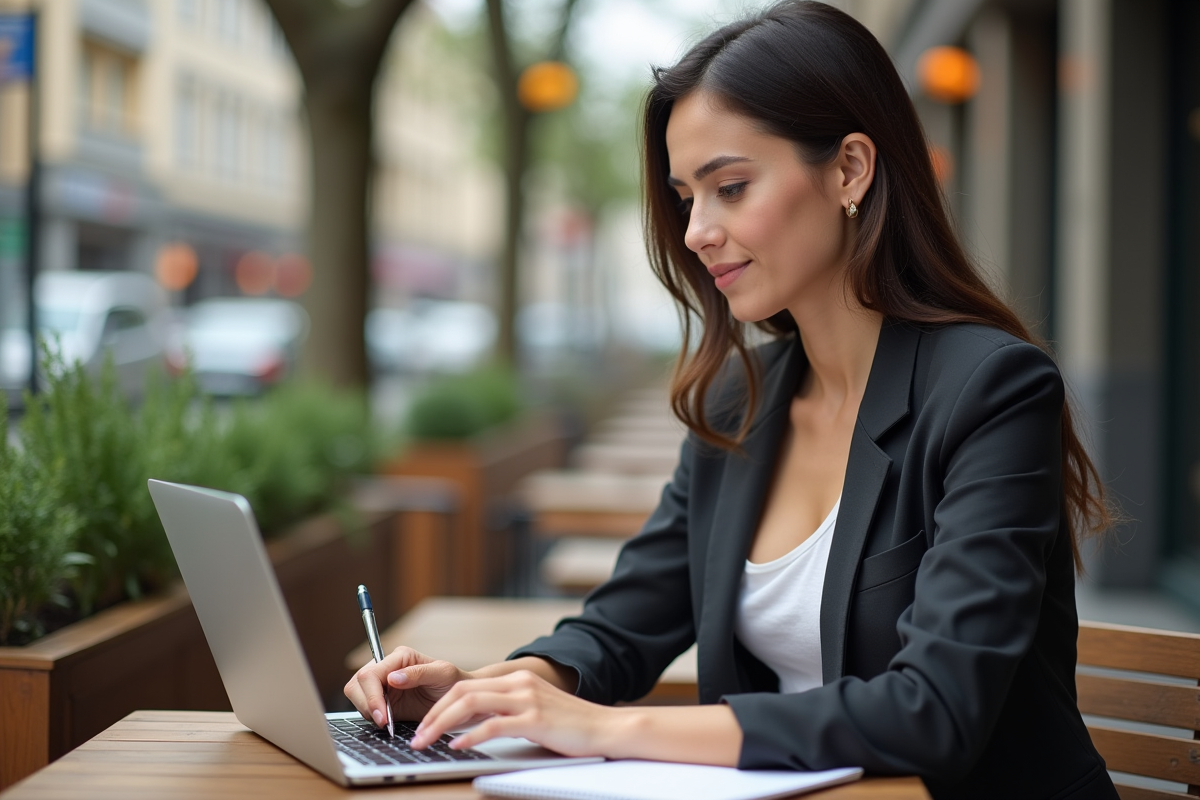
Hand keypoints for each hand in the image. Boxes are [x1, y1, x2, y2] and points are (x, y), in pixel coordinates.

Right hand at [344, 646, 469, 727]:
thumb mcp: (442, 674)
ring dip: (368, 711)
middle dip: (367, 705)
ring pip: (356, 695)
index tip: (383, 716)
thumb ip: (419, 673)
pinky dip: (372, 717)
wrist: (457, 700)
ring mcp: (383, 685)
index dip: (372, 696)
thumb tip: (392, 678)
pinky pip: (365, 708)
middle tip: (384, 722)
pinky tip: (388, 722)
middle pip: (357, 684)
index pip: (371, 673)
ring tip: (387, 722)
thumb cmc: (453, 681)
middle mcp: (387, 668)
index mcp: (399, 657)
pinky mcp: (383, 701)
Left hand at [410, 669, 617, 756]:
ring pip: (471, 705)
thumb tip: (475, 726)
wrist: (607, 728)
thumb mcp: (536, 711)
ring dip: (442, 725)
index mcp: (517, 680)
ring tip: (427, 742)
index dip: (440, 705)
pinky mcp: (535, 720)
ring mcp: (527, 700)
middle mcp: (519, 684)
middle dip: (434, 715)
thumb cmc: (573, 727)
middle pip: (462, 692)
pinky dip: (471, 736)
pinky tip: (458, 746)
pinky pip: (493, 725)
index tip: (425, 725)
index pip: (466, 687)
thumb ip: (509, 712)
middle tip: (418, 736)